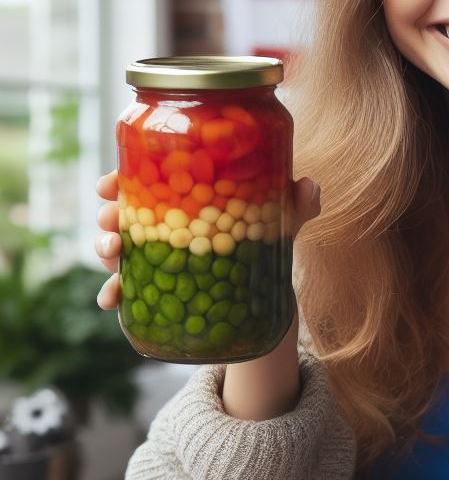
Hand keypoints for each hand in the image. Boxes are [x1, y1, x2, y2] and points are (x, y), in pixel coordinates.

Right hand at [93, 172, 320, 309]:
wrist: (267, 292)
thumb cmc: (266, 240)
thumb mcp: (281, 222)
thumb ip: (296, 205)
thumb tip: (311, 187)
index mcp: (184, 199)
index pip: (144, 181)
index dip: (120, 178)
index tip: (112, 182)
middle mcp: (163, 225)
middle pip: (123, 213)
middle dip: (109, 213)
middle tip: (111, 218)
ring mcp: (156, 258)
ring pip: (118, 249)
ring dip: (106, 249)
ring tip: (113, 252)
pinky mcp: (157, 289)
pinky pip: (128, 291)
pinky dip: (114, 294)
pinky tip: (110, 301)